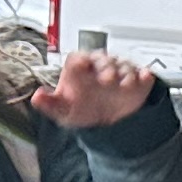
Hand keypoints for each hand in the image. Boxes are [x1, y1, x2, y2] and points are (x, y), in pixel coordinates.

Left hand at [28, 48, 158, 129]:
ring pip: (123, 65)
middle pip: (103, 59)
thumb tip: (37, 96)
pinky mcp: (136, 81)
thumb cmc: (82, 110)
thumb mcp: (63, 110)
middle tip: (106, 79)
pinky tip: (143, 78)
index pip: (79, 57)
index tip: (84, 64)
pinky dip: (144, 76)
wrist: (107, 124)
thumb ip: (49, 103)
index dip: (81, 59)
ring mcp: (120, 73)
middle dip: (106, 66)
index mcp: (80, 70)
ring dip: (124, 72)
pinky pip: (142, 74)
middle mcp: (100, 68)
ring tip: (123, 84)